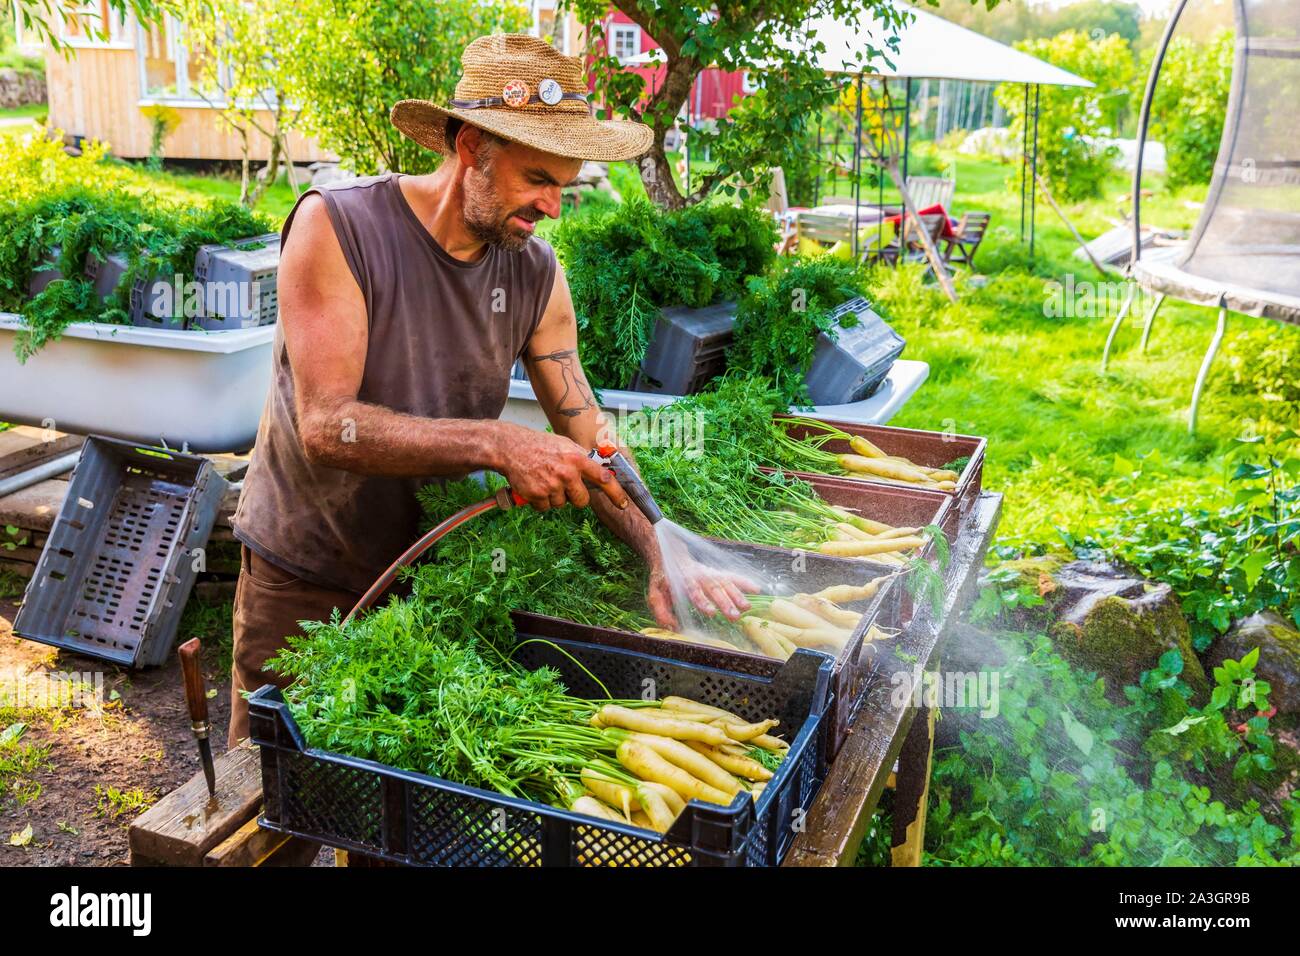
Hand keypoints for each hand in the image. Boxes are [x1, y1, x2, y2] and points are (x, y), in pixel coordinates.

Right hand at [499, 427, 629, 512]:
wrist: (512, 447)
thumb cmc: (541, 445)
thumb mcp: (565, 445)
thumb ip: (582, 459)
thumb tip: (603, 472)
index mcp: (577, 459)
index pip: (603, 478)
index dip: (616, 493)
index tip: (623, 504)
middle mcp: (566, 473)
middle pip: (581, 500)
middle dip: (575, 497)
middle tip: (563, 484)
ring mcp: (551, 485)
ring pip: (561, 504)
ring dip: (554, 496)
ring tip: (544, 478)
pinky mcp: (536, 495)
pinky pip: (545, 507)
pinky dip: (540, 500)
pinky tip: (534, 485)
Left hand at [646, 557, 759, 629]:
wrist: (668, 553)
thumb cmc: (662, 579)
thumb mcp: (654, 594)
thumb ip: (661, 611)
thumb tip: (672, 627)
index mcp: (682, 581)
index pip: (693, 591)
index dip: (703, 601)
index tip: (712, 613)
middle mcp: (698, 576)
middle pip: (713, 588)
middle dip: (725, 602)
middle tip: (734, 616)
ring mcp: (709, 573)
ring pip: (724, 582)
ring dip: (737, 594)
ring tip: (747, 607)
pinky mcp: (716, 573)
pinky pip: (731, 576)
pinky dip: (744, 581)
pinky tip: (756, 589)